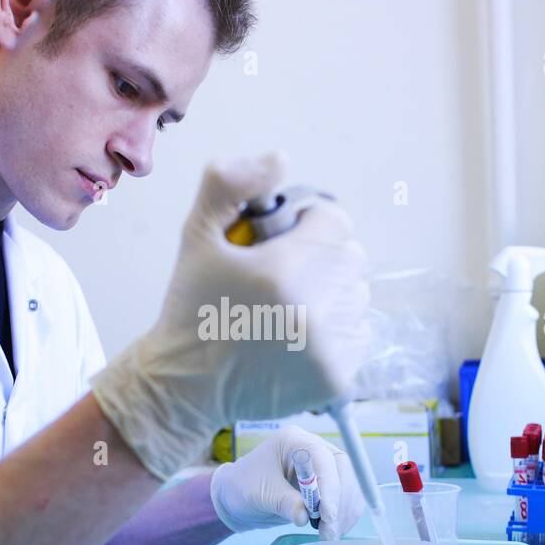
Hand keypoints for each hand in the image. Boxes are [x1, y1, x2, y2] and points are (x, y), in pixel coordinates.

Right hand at [91, 152, 370, 478]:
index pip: (335, 221)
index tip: (285, 240)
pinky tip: (301, 336)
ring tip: (292, 307)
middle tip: (286, 274)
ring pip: (358, 296)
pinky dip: (338, 331)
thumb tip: (280, 159)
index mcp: (283, 269)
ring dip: (332, 294)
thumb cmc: (191, 309)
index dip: (310, 224)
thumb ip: (229, 184)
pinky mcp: (337, 378)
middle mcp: (313, 309)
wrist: (184, 386)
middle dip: (322, 257)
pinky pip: (361, 334)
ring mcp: (329, 348)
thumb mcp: (196, 236)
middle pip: (351, 257)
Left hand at [209, 425, 363, 538]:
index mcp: (294, 441)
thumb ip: (284, 503)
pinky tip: (334, 531)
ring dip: (345, 512)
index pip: (322, 457)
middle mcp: (313, 449)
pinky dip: (345, 516)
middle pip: (342, 469)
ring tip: (329, 535)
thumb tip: (305, 516)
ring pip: (349, 484)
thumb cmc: (243, 487)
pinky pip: (346, 497)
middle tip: (330, 529)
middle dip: (340, 502)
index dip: (329, 485)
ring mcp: (323, 466)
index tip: (327, 514)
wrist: (237, 498)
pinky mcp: (327, 485)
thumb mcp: (259, 494)